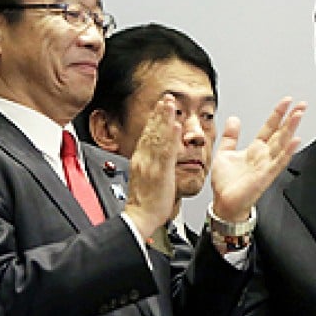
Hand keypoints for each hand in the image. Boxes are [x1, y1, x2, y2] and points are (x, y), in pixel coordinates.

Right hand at [124, 95, 180, 237]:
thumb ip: (151, 163)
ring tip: (170, 105)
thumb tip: (156, 154)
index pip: (148, 135)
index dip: (155, 119)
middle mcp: (144, 160)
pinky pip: (166, 152)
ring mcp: (151, 165)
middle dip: (160, 113)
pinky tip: (175, 127)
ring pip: (158, 138)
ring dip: (165, 119)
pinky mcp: (159, 173)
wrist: (139, 218)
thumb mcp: (147, 177)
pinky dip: (170, 138)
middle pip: (152, 132)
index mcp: (141, 161)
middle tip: (166, 97)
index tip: (160, 106)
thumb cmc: (145, 202)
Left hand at [210, 97, 304, 221]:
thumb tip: (233, 119)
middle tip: (301, 105)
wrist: (224, 204)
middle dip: (291, 118)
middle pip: (281, 133)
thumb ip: (230, 136)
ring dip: (291, 129)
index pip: (270, 127)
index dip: (278, 114)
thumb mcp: (224, 153)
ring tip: (299, 115)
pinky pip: (278, 162)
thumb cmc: (226, 184)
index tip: (287, 101)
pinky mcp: (265, 176)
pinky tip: (295, 141)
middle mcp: (263, 156)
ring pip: (282, 144)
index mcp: (255, 149)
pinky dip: (287, 152)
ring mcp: (266, 165)